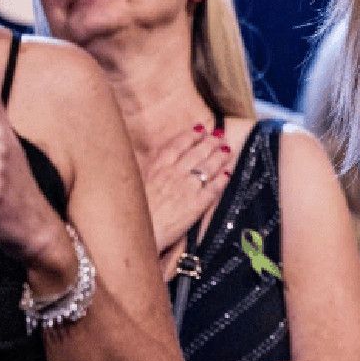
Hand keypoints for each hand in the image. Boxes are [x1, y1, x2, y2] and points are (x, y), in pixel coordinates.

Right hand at [143, 123, 231, 253]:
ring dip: (220, 156)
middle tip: (219, 135)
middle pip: (197, 153)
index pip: (178, 145)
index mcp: (158, 167)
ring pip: (208, 167)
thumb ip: (146, 168)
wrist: (137, 231)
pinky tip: (228, 173)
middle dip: (210, 142)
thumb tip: (149, 156)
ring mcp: (188, 188)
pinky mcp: (197, 204)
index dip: (191, 136)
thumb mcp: (133, 181)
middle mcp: (175, 173)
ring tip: (227, 148)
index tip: (200, 129)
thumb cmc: (131, 209)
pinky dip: (223, 179)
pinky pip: (214, 188)